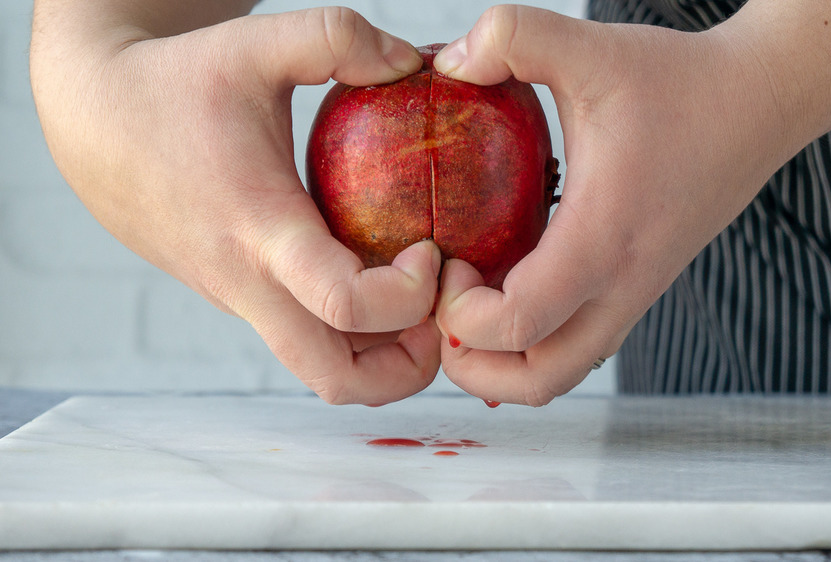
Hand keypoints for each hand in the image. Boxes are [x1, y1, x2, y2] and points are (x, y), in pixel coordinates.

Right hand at [31, 7, 441, 403]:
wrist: (92, 121)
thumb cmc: (174, 82)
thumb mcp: (255, 44)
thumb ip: (337, 38)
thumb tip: (412, 63)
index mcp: (259, 231)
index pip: (345, 305)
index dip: (409, 294)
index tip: (430, 246)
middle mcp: (249, 286)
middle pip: (338, 380)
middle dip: (409, 366)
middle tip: (440, 306)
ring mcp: (243, 301)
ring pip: (324, 369)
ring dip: (386, 353)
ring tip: (420, 291)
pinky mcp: (241, 298)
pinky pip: (306, 336)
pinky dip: (355, 328)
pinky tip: (379, 267)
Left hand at [430, 6, 790, 405]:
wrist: (761, 102)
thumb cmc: (681, 82)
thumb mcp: (591, 47)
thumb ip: (512, 36)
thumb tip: (445, 64)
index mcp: (602, 237)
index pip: (519, 323)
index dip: (459, 312)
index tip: (446, 260)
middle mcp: (621, 283)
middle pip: (540, 380)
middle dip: (474, 365)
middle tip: (444, 307)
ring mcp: (634, 293)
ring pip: (562, 371)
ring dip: (504, 362)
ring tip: (470, 305)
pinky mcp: (638, 287)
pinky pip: (578, 341)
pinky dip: (533, 338)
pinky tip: (507, 282)